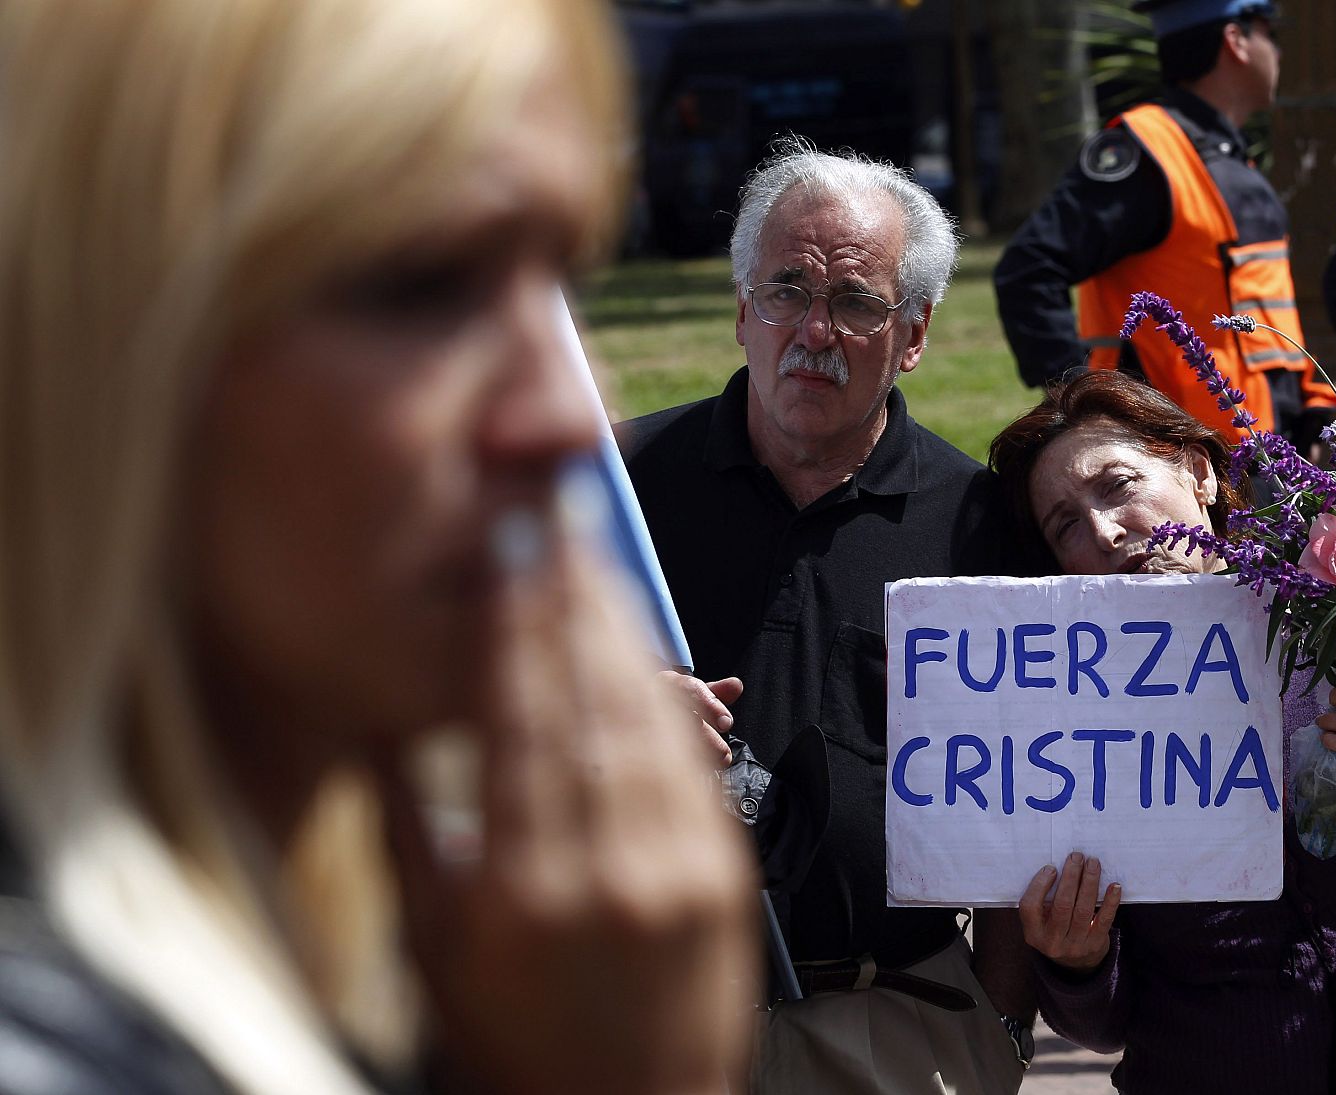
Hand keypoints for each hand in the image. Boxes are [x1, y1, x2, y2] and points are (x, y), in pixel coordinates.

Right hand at [375, 514, 757, 1094]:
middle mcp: (606, 868)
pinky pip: (690, 764)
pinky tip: (639, 649)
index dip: (512, 622)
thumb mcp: (434, 945)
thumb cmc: (512, 1038)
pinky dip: (664, 698)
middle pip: (586, 699)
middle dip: (570, 598)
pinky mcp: (728, 874)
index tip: (506, 547)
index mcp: (519, 885)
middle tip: (555, 517)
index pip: (517, 719)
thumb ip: (407, 830)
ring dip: (619, 631)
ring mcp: (678, 870)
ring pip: (644, 720)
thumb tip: (380, 721)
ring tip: (591, 561)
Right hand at [1018, 852, 1121, 972]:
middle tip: (1076, 857)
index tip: (1051, 868)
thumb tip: (1057, 868)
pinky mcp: (1096, 945)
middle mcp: (1052, 942)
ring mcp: (1075, 946)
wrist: (1076, 963)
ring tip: (1093, 863)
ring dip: (1089, 883)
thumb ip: (1042, 900)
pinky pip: (1104, 920)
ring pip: (1083, 909)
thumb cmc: (1055, 930)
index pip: (1030, 907)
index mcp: (1033, 934)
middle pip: (1062, 905)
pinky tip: (1114, 886)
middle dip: (1070, 877)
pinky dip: (1110, 902)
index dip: (1039, 885)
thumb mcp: (1040, 921)